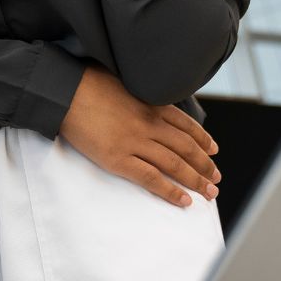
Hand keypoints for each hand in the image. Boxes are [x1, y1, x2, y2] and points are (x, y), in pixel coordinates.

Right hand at [58, 66, 220, 206]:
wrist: (64, 91)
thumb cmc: (88, 81)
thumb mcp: (123, 80)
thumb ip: (139, 92)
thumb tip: (144, 94)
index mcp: (152, 104)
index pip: (186, 126)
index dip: (203, 140)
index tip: (214, 151)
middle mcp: (150, 124)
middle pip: (187, 148)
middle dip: (205, 166)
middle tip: (215, 180)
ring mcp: (135, 142)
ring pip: (175, 165)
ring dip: (196, 181)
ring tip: (209, 194)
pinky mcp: (119, 159)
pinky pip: (152, 179)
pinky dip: (170, 191)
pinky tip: (184, 201)